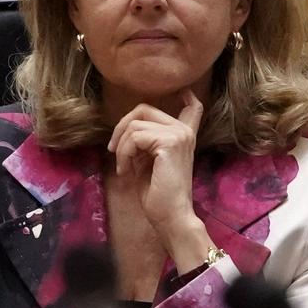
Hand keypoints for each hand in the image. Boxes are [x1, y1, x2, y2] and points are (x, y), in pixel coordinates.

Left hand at [109, 91, 203, 236]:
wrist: (171, 216)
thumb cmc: (159, 195)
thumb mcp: (148, 162)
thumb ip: (144, 143)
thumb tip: (128, 129)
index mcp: (183, 136)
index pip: (193, 108)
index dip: (187, 96)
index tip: (184, 91)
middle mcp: (184, 131)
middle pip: (144, 108)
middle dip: (121, 127)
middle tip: (114, 150)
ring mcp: (178, 134)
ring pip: (134, 124)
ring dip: (121, 147)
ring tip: (124, 167)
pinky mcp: (169, 142)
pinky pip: (134, 137)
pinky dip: (124, 154)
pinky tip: (126, 171)